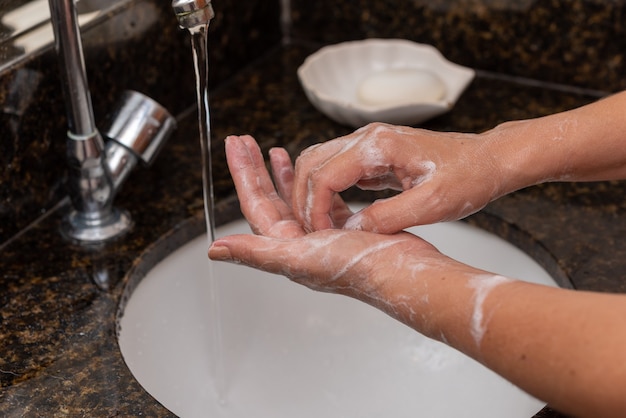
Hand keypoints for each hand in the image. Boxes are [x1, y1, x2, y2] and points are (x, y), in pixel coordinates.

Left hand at [208, 135, 460, 323]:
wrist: (403, 273)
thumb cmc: (356, 268)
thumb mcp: (299, 257)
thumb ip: (255, 252)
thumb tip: (215, 250)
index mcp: (284, 245)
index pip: (254, 202)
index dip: (243, 172)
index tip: (236, 146)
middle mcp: (298, 240)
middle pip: (269, 196)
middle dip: (256, 167)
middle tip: (244, 141)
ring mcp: (320, 233)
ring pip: (293, 196)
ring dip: (282, 173)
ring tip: (274, 150)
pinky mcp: (342, 227)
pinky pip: (320, 199)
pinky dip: (312, 182)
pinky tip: (310, 169)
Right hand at [292, 122, 502, 232]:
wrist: (488, 160)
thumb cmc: (468, 178)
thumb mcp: (432, 204)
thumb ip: (388, 218)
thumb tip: (351, 233)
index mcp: (379, 145)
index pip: (324, 175)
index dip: (314, 209)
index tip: (321, 237)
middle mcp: (367, 138)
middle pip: (310, 163)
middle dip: (303, 200)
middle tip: (312, 234)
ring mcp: (368, 144)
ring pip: (318, 163)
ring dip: (311, 194)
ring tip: (319, 226)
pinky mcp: (372, 154)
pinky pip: (336, 169)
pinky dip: (326, 192)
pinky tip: (334, 215)